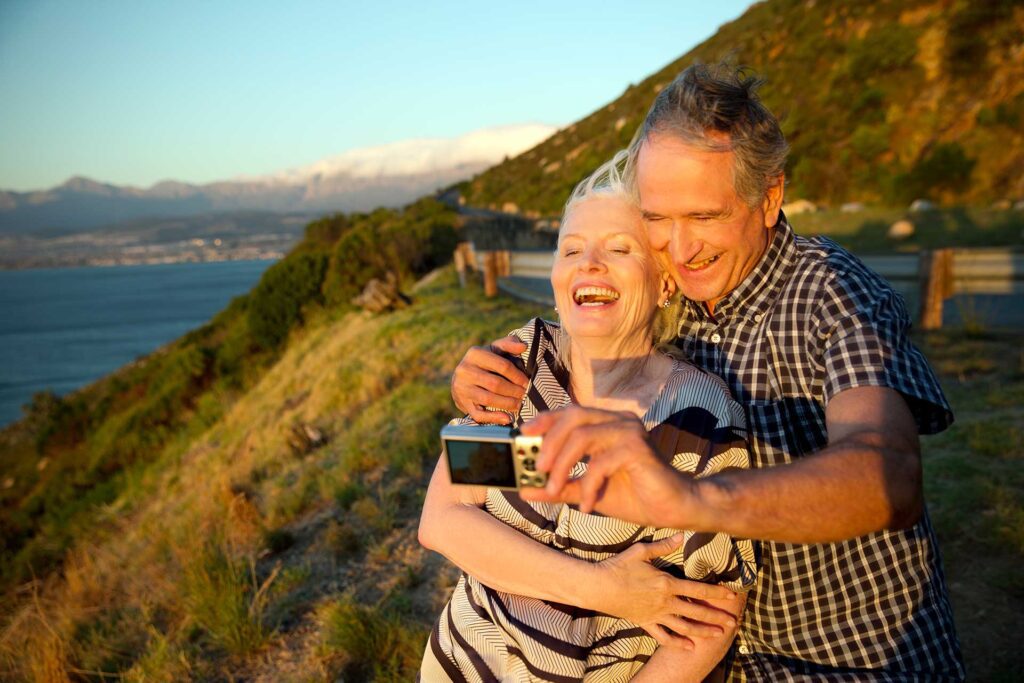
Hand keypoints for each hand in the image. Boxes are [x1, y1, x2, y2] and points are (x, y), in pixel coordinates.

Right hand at [450, 336, 528, 423]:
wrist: (462, 377)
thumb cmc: (484, 362)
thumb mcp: (494, 349)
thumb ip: (508, 344)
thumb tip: (523, 346)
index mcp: (475, 353)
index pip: (502, 365)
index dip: (517, 375)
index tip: (527, 382)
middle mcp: (465, 370)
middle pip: (495, 383)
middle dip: (514, 391)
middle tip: (526, 395)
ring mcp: (462, 388)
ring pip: (488, 399)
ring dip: (507, 403)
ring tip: (520, 405)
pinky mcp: (462, 403)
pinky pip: (478, 414)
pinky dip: (494, 418)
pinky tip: (507, 418)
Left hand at [520, 406, 698, 528]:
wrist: (674, 510)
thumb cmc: (635, 497)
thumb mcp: (588, 492)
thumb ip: (559, 489)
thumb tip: (524, 490)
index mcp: (607, 424)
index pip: (570, 412)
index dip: (545, 420)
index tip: (523, 434)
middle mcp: (619, 421)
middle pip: (573, 417)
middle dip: (549, 441)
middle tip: (537, 468)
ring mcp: (629, 431)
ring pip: (582, 437)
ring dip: (563, 465)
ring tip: (553, 490)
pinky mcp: (637, 448)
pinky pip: (601, 462)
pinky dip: (589, 486)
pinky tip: (588, 506)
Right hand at [593, 534, 740, 648]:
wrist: (598, 587)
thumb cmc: (618, 566)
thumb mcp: (641, 551)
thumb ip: (664, 545)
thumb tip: (682, 535)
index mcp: (667, 583)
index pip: (698, 589)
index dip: (717, 593)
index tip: (732, 596)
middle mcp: (665, 602)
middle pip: (696, 611)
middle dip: (717, 617)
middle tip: (734, 623)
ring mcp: (655, 615)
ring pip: (684, 626)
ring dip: (703, 631)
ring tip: (718, 635)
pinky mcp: (645, 623)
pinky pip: (664, 636)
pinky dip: (677, 643)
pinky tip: (689, 647)